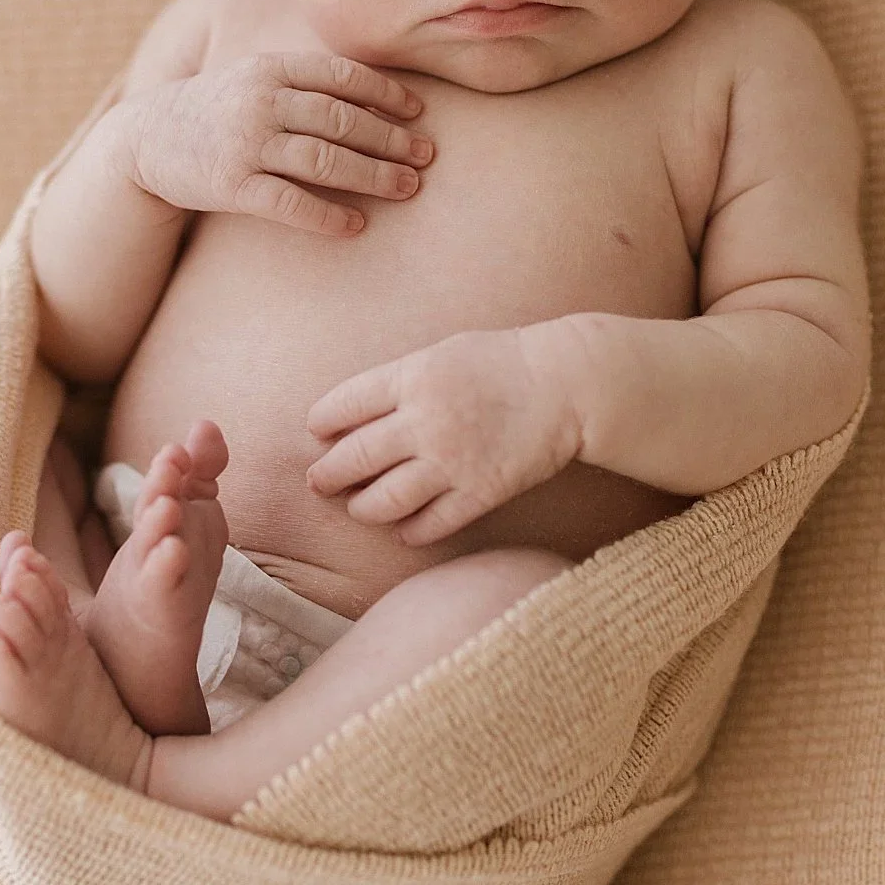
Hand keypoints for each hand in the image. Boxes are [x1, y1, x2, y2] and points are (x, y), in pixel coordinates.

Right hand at [130, 54, 433, 234]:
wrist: (143, 139)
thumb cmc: (215, 110)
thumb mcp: (253, 79)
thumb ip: (303, 83)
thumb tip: (376, 100)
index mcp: (270, 68)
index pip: (341, 75)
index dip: (385, 92)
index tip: (418, 112)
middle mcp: (260, 101)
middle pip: (341, 119)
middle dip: (391, 138)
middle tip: (427, 156)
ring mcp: (245, 144)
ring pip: (324, 159)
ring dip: (373, 175)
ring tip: (408, 187)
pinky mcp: (231, 186)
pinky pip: (290, 203)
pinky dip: (328, 215)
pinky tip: (356, 225)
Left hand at [305, 325, 582, 544]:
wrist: (567, 384)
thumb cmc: (503, 361)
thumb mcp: (442, 353)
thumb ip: (400, 381)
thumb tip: (355, 411)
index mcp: (412, 378)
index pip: (343, 405)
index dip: (322, 421)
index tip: (318, 431)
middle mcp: (423, 422)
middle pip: (352, 459)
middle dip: (327, 475)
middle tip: (319, 481)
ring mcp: (450, 462)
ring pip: (382, 501)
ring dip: (362, 508)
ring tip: (359, 507)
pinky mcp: (479, 493)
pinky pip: (429, 525)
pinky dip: (409, 532)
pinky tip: (404, 528)